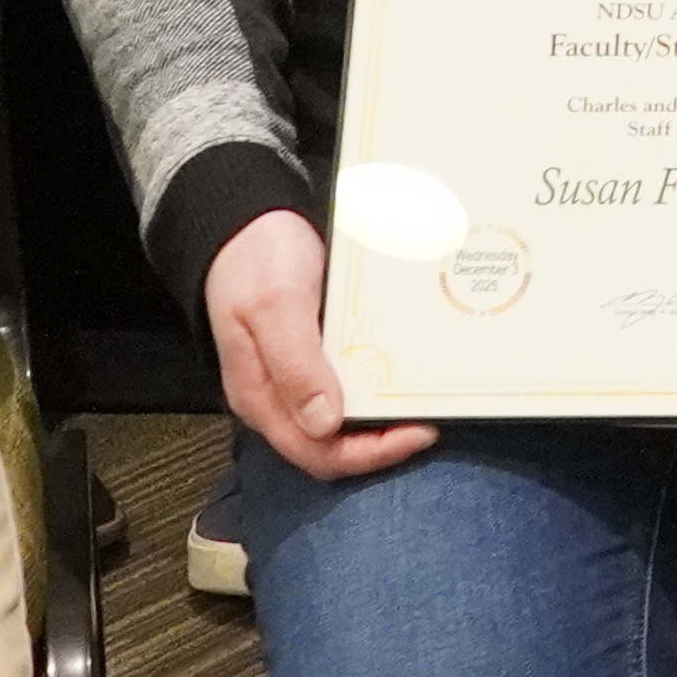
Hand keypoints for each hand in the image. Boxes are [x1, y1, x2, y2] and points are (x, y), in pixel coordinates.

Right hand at [204, 207, 435, 483]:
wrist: (245, 222)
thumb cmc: (254, 259)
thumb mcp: (275, 304)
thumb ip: (294, 363)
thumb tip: (324, 423)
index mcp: (261, 396)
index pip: (317, 453)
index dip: (370, 454)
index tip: (417, 432)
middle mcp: (279, 397)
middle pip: (335, 446)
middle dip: (385, 441)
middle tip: (431, 418)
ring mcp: (296, 379)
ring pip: (345, 422)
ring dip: (385, 418)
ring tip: (426, 400)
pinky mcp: (313, 357)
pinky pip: (349, 387)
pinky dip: (379, 387)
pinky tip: (404, 374)